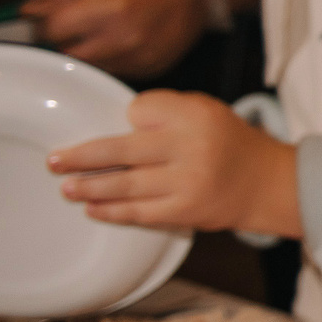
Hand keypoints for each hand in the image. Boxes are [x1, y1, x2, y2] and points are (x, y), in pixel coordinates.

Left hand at [22, 0, 206, 79]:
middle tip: (73, 21)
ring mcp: (140, 58)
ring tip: (100, 27)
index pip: (53, 28)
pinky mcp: (150, 69)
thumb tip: (28, 12)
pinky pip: (113, 71)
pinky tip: (120, 37)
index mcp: (112, 6)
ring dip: (84, 50)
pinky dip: (108, 58)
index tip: (48, 15)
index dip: (43, 21)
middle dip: (63, 38)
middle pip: (67, 53)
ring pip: (88, 66)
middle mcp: (126, 38)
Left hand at [48, 90, 301, 236]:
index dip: (127, 117)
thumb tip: (115, 126)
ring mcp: (186, 181)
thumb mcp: (206, 111)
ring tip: (66, 187)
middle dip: (80, 157)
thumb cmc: (230, 144)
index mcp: (193, 114)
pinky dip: (112, 211)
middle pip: (120, 150)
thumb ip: (166, 112)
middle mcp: (189, 146)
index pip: (140, 110)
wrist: (268, 183)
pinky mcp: (185, 210)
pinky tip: (93, 209)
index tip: (121, 124)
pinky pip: (138, 212)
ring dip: (89, 187)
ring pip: (124, 185)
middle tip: (54, 161)